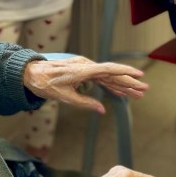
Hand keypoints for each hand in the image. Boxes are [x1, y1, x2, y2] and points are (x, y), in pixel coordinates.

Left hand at [22, 56, 147, 113]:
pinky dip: (110, 85)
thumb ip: (85, 103)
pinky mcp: (82, 72)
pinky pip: (100, 79)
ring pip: (108, 77)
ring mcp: (85, 68)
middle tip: (144, 90)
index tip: (139, 76)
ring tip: (137, 93)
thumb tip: (101, 110)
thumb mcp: (65, 97)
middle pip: (112, 75)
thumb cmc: (46, 84)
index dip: (125, 73)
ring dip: (122, 85)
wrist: (31, 73)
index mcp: (83, 70)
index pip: (109, 70)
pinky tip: (120, 92)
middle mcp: (86, 66)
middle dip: (129, 83)